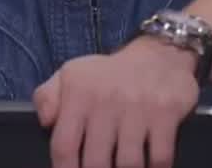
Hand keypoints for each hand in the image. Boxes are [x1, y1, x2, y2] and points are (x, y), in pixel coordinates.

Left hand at [33, 37, 199, 167]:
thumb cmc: (108, 74)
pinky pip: (160, 157)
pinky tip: (149, 166)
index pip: (64, 145)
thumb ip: (48, 97)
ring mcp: (137, 107)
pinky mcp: (166, 113)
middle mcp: (106, 100)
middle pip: (96, 162)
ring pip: (128, 164)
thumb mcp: (71, 76)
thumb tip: (45, 123)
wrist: (158, 55)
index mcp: (78, 93)